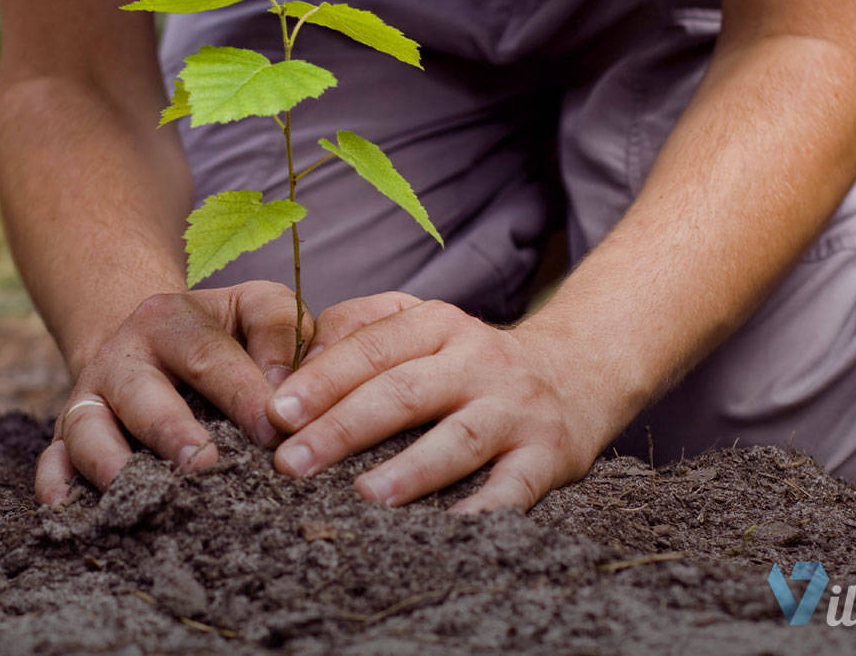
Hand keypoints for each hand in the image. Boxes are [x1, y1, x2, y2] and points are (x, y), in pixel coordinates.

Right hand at [35, 280, 310, 505]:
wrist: (148, 339)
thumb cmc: (221, 333)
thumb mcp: (253, 307)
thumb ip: (279, 333)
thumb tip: (286, 394)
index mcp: (170, 320)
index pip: (208, 355)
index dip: (241, 393)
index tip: (275, 432)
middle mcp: (122, 357)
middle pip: (141, 394)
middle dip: (172, 432)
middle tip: (206, 465)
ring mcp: (88, 398)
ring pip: (87, 429)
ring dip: (113, 464)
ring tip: (148, 497)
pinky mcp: (65, 435)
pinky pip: (51, 460)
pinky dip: (55, 485)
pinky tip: (70, 512)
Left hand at [265, 292, 616, 512]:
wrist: (578, 372)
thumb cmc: (469, 361)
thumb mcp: (422, 326)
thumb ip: (359, 332)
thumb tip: (289, 365)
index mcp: (438, 325)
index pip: (372, 348)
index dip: (321, 380)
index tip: (277, 413)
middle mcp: (478, 360)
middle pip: (404, 391)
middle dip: (343, 428)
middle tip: (292, 464)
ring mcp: (515, 409)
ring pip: (459, 438)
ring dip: (410, 469)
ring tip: (364, 496)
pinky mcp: (549, 455)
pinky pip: (516, 487)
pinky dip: (485, 509)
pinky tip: (450, 530)